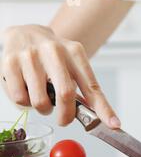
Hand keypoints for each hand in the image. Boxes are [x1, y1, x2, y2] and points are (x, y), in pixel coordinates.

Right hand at [1, 25, 119, 127]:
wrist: (25, 32)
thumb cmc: (53, 55)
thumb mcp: (73, 64)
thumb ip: (84, 88)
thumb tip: (97, 117)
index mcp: (75, 52)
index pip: (92, 86)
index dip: (104, 109)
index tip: (114, 125)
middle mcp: (54, 51)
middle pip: (65, 95)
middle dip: (66, 115)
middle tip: (64, 119)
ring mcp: (30, 56)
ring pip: (40, 102)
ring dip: (43, 109)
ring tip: (43, 99)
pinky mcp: (9, 63)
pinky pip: (20, 99)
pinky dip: (25, 103)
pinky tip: (27, 90)